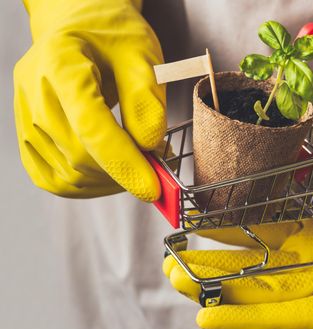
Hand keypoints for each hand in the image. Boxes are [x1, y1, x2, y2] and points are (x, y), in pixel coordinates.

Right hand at [14, 0, 164, 200]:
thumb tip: (149, 144)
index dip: (123, 162)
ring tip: (137, 163)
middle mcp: (34, 90)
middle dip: (123, 172)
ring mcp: (25, 115)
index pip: (90, 125)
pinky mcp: (28, 134)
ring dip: (108, 182)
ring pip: (66, 174)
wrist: (81, 25)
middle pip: (78, 155)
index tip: (153, 188)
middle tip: (156, 165)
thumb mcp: (141, 53)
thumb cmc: (112, 35)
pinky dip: (86, 186)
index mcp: (61, 61)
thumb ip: (145, 97)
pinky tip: (110, 175)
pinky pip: (51, 178)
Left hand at [163, 52, 312, 328]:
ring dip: (214, 260)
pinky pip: (260, 226)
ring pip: (251, 259)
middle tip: (177, 279)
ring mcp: (304, 247)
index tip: (206, 316)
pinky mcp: (299, 220)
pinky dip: (234, 227)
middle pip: (257, 290)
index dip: (245, 320)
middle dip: (215, 288)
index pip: (284, 317)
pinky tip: (207, 225)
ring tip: (177, 258)